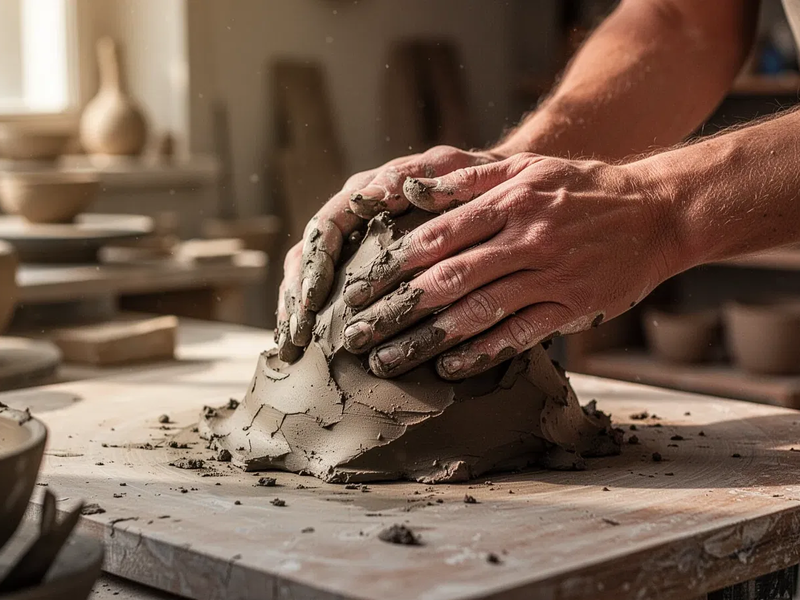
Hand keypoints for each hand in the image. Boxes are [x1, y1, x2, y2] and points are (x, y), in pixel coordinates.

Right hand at [276, 145, 502, 361]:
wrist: (490, 186)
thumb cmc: (473, 178)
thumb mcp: (450, 170)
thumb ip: (415, 177)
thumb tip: (374, 194)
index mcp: (364, 192)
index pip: (325, 228)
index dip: (315, 264)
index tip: (313, 298)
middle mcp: (351, 217)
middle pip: (307, 256)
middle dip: (298, 296)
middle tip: (297, 334)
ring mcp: (353, 242)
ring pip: (309, 275)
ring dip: (298, 310)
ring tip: (293, 345)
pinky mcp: (362, 267)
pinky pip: (328, 292)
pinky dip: (313, 316)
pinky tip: (304, 345)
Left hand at [340, 153, 678, 378]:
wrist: (657, 211)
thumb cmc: (581, 187)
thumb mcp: (526, 167)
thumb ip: (466, 179)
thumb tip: (408, 192)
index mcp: (509, 202)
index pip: (435, 238)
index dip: (391, 266)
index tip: (357, 289)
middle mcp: (526, 239)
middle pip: (448, 280)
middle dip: (396, 310)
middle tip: (357, 335)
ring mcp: (551, 276)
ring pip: (478, 313)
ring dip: (429, 339)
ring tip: (389, 360)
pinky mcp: (572, 306)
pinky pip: (520, 334)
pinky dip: (483, 352)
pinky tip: (450, 367)